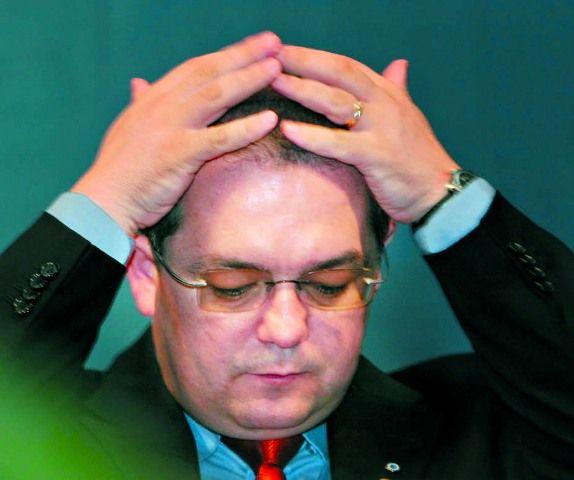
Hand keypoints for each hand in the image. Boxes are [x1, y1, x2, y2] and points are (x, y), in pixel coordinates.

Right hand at [72, 32, 281, 234]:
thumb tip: (139, 83)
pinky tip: (270, 119)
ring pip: (216, 95)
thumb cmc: (121, 168)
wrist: (104, 199)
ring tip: (276, 68)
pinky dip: (246, 128)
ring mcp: (170, 127)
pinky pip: (219, 138)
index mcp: (154, 97)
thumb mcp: (129, 128)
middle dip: (244, 54)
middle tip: (274, 42)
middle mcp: (163, 104)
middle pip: (209, 71)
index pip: (196, 67)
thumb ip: (141, 103)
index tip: (253, 45)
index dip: (226, 54)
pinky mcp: (178, 153)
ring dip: (249, 79)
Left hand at [272, 46, 458, 223]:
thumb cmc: (418, 158)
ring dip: (303, 89)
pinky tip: (288, 130)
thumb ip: (398, 89)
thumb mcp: (408, 117)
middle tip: (271, 56)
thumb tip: (398, 64)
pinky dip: (312, 137)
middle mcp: (385, 104)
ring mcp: (382, 128)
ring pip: (336, 102)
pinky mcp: (377, 155)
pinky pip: (338, 143)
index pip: (347, 66)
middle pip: (340, 74)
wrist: (440, 191)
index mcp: (388, 93)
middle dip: (304, 62)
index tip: (286, 51)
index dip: (316, 57)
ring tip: (274, 82)